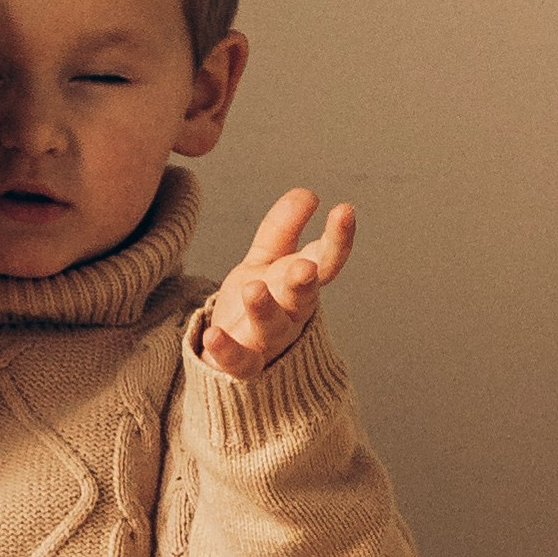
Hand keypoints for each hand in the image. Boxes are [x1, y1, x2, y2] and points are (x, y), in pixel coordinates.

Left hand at [201, 190, 355, 379]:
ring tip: (252, 289)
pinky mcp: (244, 363)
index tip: (344, 210)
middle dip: (304, 282)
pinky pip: (238, 360)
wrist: (234, 349)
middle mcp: (292, 313)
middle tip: (304, 267)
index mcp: (303, 283)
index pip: (327, 260)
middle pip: (302, 297)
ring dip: (264, 309)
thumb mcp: (268, 259)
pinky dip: (226, 349)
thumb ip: (283, 229)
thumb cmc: (262, 299)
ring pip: (271, 327)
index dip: (338, 238)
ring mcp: (269, 340)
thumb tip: (307, 193)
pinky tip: (213, 335)